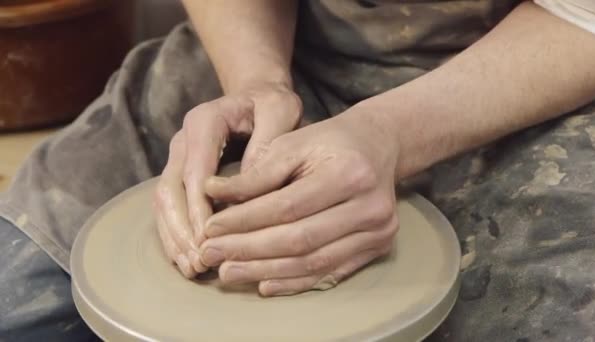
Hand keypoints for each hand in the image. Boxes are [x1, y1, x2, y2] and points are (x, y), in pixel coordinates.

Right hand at [154, 82, 301, 277]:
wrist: (255, 95)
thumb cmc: (271, 105)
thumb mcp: (280, 111)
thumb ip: (268, 141)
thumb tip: (251, 186)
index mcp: (204, 122)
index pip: (195, 172)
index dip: (200, 209)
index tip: (212, 239)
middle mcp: (183, 139)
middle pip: (171, 190)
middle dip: (183, 230)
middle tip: (200, 262)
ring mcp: (178, 157)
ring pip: (164, 201)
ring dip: (175, 237)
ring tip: (193, 268)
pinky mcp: (180, 172)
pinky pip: (169, 206)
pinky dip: (175, 233)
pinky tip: (187, 258)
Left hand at [200, 107, 401, 295]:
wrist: (379, 144)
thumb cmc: (329, 141)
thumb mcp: (292, 144)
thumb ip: (256, 173)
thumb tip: (212, 194)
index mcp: (349, 173)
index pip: (287, 206)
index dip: (244, 220)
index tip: (209, 227)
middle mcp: (370, 206)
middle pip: (299, 240)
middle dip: (249, 250)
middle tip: (210, 255)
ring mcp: (379, 231)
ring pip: (313, 262)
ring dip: (266, 271)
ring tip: (228, 272)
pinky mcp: (379, 247)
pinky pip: (331, 272)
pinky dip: (295, 281)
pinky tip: (264, 284)